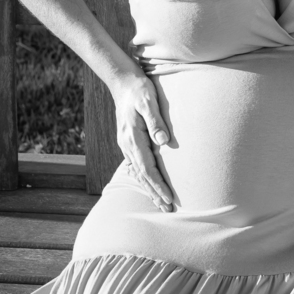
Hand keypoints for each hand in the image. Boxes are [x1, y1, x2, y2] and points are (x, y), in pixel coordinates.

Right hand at [111, 72, 173, 211]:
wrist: (124, 83)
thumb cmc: (140, 90)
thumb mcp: (149, 102)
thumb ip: (156, 122)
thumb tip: (164, 142)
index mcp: (133, 138)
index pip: (147, 168)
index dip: (159, 185)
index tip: (169, 199)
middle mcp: (127, 145)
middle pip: (142, 176)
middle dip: (155, 194)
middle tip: (168, 210)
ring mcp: (126, 145)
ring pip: (138, 172)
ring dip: (150, 189)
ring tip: (161, 204)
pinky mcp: (129, 142)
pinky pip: (136, 165)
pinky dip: (143, 178)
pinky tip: (148, 185)